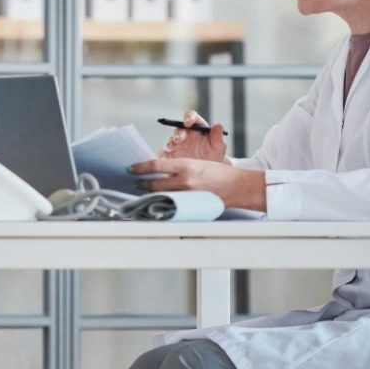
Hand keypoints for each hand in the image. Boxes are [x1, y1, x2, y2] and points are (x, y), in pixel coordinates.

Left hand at [129, 157, 265, 210]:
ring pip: (161, 194)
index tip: (132, 168)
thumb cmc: (220, 173)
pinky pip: (172, 203)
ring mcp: (187, 194)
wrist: (237, 187)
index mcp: (186, 165)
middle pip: (154, 183)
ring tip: (144, 192)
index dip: (140, 167)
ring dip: (150, 193)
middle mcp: (185, 180)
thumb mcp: (198, 163)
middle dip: (142, 183)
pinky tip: (158, 200)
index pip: (156, 165)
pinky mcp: (191, 205)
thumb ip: (179, 167)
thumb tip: (161, 168)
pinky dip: (163, 201)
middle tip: (135, 182)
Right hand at [158, 110, 227, 162]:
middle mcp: (186, 134)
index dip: (188, 117)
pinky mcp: (172, 155)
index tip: (188, 122)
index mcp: (198, 127)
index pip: (192, 117)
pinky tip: (166, 156)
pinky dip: (163, 154)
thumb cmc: (215, 155)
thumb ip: (218, 136)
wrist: (209, 171)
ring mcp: (178, 144)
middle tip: (179, 139)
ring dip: (170, 142)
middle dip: (178, 133)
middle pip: (179, 128)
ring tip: (172, 147)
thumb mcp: (219, 146)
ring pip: (171, 139)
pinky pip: (165, 152)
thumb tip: (218, 125)